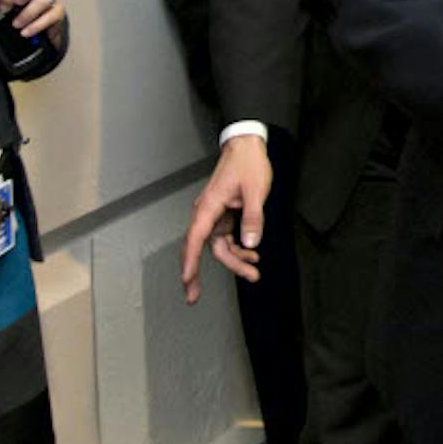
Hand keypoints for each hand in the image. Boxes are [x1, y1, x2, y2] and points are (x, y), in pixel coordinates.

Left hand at [0, 0, 64, 41]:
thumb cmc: (13, 15)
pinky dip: (37, 25)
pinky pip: (53, 15)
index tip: (2, 7)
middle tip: (15, 6)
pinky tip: (26, 32)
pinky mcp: (59, 12)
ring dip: (28, 14)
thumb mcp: (0, 3)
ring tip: (16, 25)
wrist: (27, 37)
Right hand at [180, 134, 271, 303]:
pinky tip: (251, 254)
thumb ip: (254, 218)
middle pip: (203, 248)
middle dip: (198, 273)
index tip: (186, 280)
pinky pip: (225, 238)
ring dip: (233, 261)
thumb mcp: (256, 191)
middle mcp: (207, 213)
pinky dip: (238, 248)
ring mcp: (214, 214)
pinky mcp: (223, 214)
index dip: (190, 262)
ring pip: (217, 246)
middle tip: (194, 297)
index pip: (196, 239)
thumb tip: (250, 244)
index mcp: (209, 206)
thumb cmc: (248, 164)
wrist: (247, 146)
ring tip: (253, 272)